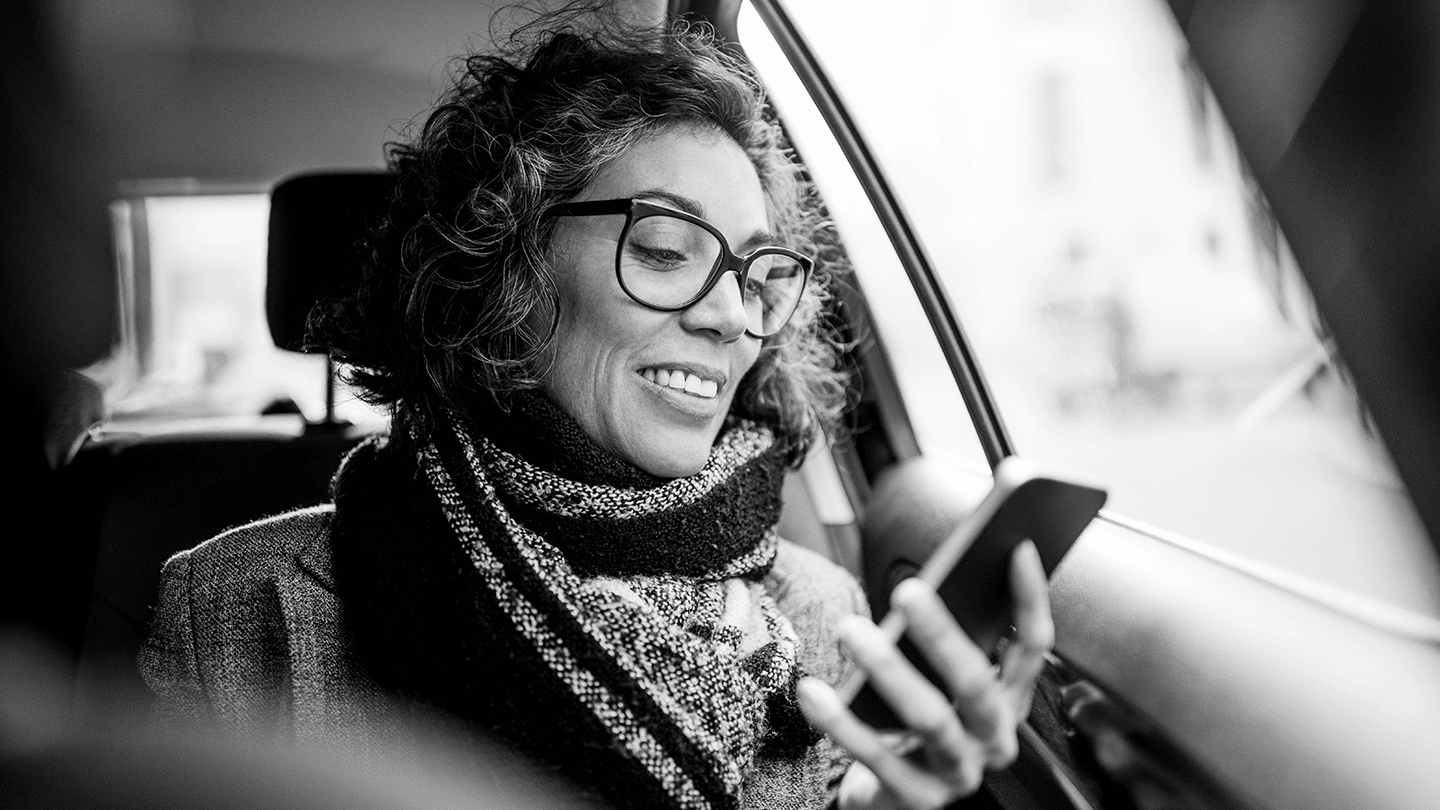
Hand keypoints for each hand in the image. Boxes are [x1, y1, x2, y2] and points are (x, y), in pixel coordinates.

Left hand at [797, 541, 1054, 809]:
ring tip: (852, 632)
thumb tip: (927, 581)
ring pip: (929, 719)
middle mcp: (993, 737)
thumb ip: (947, 642)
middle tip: (909, 592)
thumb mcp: (944, 684)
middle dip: (941, 634)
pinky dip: (843, 723)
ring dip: (889, 671)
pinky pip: (877, 758)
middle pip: (975, 684)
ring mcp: (960, 771)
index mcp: (1007, 701)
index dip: (1029, 600)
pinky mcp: (920, 797)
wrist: (895, 796)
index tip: (1016, 548)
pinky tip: (815, 692)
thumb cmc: (918, 725)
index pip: (1032, 648)